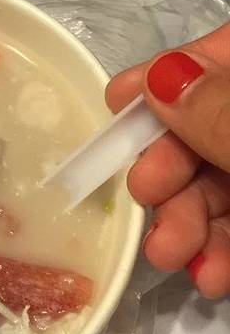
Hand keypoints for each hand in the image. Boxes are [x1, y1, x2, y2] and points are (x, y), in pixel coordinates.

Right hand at [106, 22, 229, 298]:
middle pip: (205, 127)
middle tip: (145, 202)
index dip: (162, 78)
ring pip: (219, 182)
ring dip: (190, 224)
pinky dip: (222, 249)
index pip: (216, 57)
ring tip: (169, 259)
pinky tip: (211, 276)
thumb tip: (155, 79)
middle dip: (170, 171)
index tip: (113, 106)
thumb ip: (226, 113)